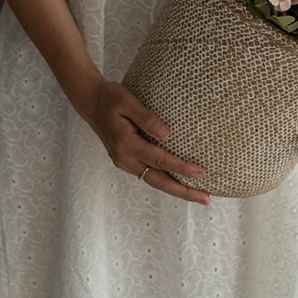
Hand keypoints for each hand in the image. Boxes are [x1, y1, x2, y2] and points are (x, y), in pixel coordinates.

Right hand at [76, 77, 209, 204]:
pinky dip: (165, 180)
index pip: (160, 160)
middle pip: (159, 180)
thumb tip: (166, 134)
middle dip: (183, 191)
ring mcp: (124, 161)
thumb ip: (146, 117)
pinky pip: (148, 174)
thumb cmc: (111, 98)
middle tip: (206, 199)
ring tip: (197, 194)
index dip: (181, 168)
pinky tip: (178, 181)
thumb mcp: (127, 101)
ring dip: (175, 189)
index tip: (201, 173)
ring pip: (154, 180)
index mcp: (126, 144)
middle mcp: (125, 158)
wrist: (91, 102)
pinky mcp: (126, 160)